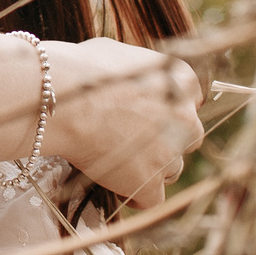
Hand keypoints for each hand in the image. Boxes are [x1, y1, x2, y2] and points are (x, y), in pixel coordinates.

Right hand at [40, 39, 199, 206]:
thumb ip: (141, 70)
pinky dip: (137, 195)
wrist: (64, 102)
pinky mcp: (149, 183)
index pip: (191, 101)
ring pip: (172, 169)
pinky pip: (152, 198)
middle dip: (167, 140)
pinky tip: (118, 187)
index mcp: (181, 81)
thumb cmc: (83, 71)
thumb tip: (134, 78)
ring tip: (119, 162)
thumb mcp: (121, 56)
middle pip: (188, 137)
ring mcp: (170, 154)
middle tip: (135, 140)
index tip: (149, 114)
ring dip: (151, 168)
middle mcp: (185, 118)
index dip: (169, 109)